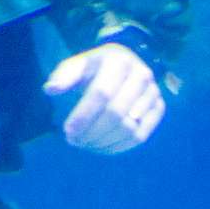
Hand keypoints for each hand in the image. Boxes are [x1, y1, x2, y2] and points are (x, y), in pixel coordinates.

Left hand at [43, 43, 165, 153]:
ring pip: (130, 127)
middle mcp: (141, 75)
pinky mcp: (159, 108)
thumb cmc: (94, 67)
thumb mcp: (76, 65)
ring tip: (85, 144)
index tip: (67, 131)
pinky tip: (102, 147)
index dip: (84, 115)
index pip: (101, 93)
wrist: (123, 62)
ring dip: (104, 142)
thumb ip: (63, 77)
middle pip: (116, 112)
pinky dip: (120, 146)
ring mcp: (153, 93)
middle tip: (74, 141)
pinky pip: (141, 135)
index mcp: (118, 61)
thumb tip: (51, 89)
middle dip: (92, 132)